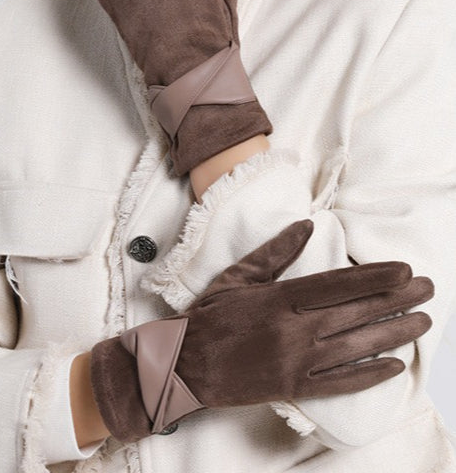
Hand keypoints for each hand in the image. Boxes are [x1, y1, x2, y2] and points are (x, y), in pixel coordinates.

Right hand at [89, 220, 433, 441]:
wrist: (185, 364)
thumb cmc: (210, 316)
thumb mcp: (237, 276)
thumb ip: (275, 252)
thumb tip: (306, 226)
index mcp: (278, 299)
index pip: (337, 285)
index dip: (375, 278)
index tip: (405, 270)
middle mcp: (292, 331)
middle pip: (354, 314)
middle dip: (396, 301)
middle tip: (428, 291)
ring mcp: (295, 362)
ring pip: (354, 347)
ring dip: (392, 335)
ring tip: (422, 324)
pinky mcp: (294, 387)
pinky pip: (339, 382)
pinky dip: (368, 376)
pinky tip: (393, 366)